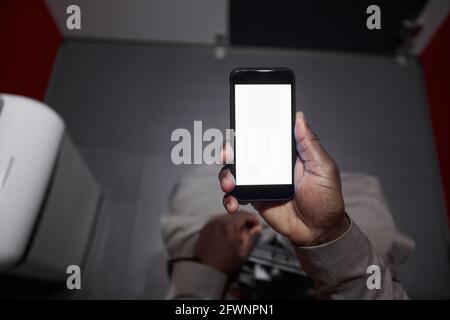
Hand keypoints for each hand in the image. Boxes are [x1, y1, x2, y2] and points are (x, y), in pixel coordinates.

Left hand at [194, 212, 261, 274]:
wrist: (205, 270)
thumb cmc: (223, 264)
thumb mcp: (243, 251)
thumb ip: (251, 237)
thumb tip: (257, 228)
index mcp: (229, 225)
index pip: (244, 214)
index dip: (253, 219)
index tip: (256, 225)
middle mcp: (218, 221)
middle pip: (235, 215)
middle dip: (244, 221)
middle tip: (249, 231)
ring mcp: (210, 224)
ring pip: (226, 217)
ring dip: (234, 223)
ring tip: (237, 236)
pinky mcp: (205, 228)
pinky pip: (218, 222)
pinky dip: (225, 226)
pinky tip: (227, 236)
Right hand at [219, 112, 349, 246]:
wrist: (319, 231)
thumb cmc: (326, 198)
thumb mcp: (323, 168)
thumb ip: (309, 143)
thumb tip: (300, 117)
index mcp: (285, 154)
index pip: (263, 137)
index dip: (248, 131)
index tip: (238, 127)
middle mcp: (269, 166)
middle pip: (242, 153)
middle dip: (229, 151)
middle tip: (227, 155)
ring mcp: (260, 183)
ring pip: (234, 173)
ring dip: (226, 176)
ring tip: (230, 184)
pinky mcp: (255, 199)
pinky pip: (235, 196)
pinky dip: (229, 198)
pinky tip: (233, 203)